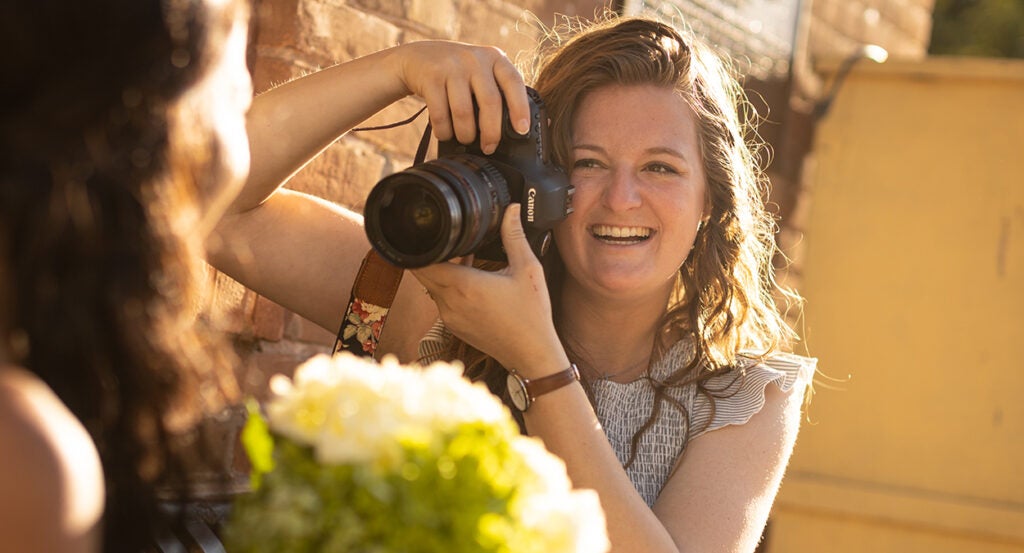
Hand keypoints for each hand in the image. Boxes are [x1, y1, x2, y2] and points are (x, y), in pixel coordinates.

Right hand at [389, 41, 529, 153]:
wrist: (416, 58)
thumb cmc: (456, 73)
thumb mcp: (480, 72)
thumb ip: (497, 91)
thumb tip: (521, 128)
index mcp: (494, 58)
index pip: (514, 82)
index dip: (520, 108)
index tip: (522, 130)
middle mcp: (475, 59)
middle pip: (490, 102)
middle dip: (491, 132)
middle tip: (489, 147)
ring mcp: (452, 66)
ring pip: (464, 112)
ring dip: (465, 134)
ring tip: (465, 139)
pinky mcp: (431, 77)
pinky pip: (440, 114)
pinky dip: (444, 131)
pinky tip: (445, 133)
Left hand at [412, 205, 568, 375]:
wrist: (532, 355)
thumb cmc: (532, 315)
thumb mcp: (527, 269)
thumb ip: (514, 236)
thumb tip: (511, 209)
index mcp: (463, 285)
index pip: (422, 262)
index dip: (417, 245)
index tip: (424, 232)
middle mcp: (450, 302)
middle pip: (422, 273)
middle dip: (428, 255)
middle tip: (442, 239)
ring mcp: (450, 317)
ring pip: (432, 287)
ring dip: (440, 272)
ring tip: (460, 258)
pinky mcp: (454, 327)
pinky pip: (441, 301)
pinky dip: (449, 288)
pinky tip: (469, 280)